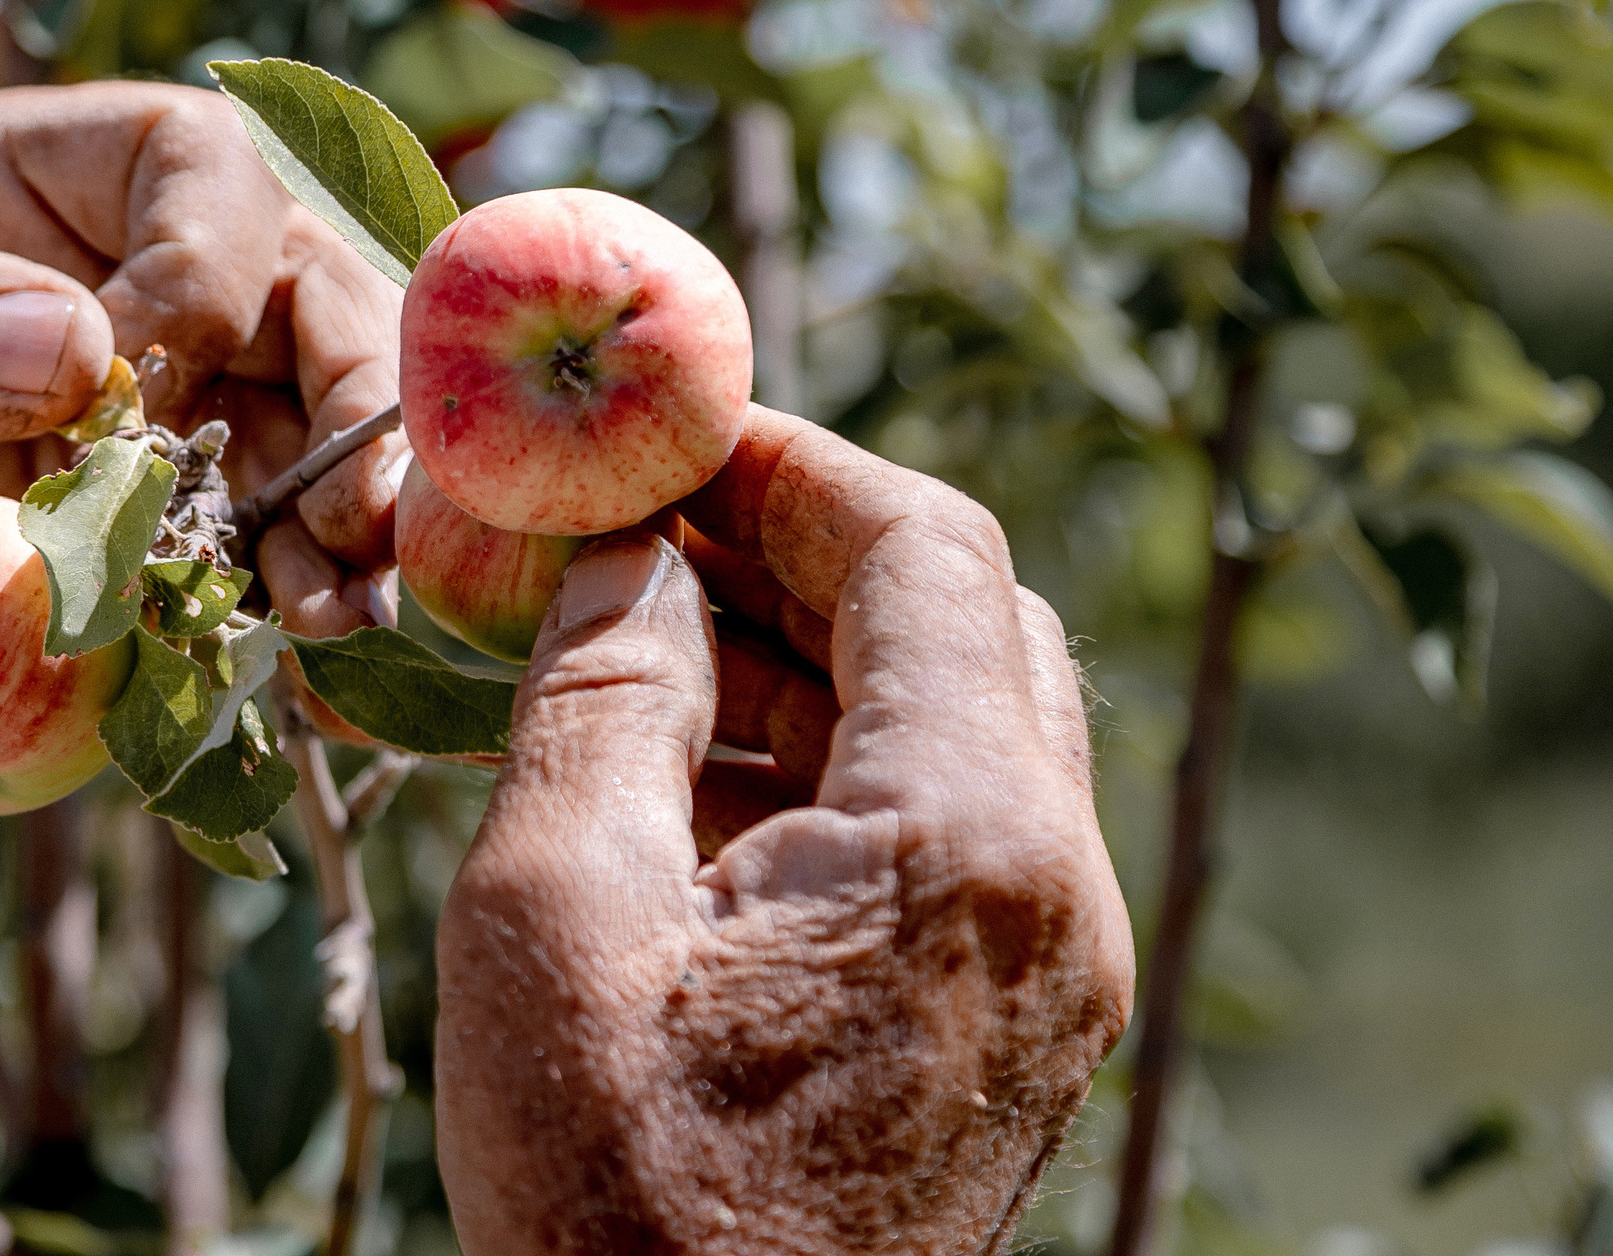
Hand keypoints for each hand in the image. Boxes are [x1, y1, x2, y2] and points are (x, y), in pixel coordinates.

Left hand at [0, 81, 402, 796]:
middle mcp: (133, 271)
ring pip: (334, 408)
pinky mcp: (196, 519)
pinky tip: (321, 651)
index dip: (198, 262)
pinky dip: (322, 589)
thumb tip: (72, 342)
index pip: (190, 156)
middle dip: (348, 391)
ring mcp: (184, 398)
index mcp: (30, 181)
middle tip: (348, 514)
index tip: (129, 388)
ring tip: (339, 609)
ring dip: (356, 505)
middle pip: (306, 278)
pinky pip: (299, 532)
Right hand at [433, 406, 1132, 1255]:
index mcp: (970, 842)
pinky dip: (832, 768)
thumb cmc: (611, 1191)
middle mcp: (1058, 894)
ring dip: (810, 656)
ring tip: (637, 638)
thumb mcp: (554, 903)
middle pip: (968, 623)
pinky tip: (686, 777)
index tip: (667, 433)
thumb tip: (625, 550)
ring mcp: (1049, 972)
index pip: (925, 549)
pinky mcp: (1009, 1030)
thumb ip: (602, 687)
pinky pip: (948, 836)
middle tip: (652, 520)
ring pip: (963, 725)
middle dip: (805, 547)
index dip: (790, 463)